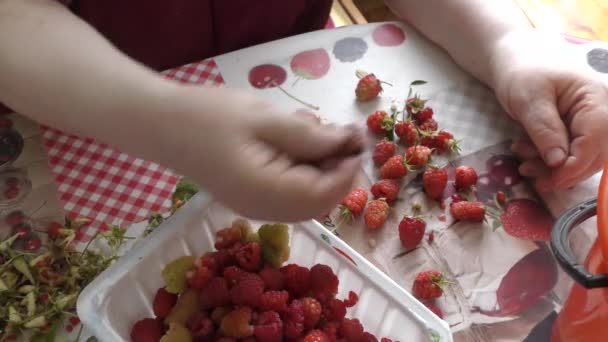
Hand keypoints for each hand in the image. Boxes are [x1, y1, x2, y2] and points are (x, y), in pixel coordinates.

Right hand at [165, 87, 364, 220]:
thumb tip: (347, 144)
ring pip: (307, 199)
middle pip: (319, 202)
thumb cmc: (208, 117)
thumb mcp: (263, 119)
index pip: (324, 195)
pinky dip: (304, 171)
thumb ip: (308, 136)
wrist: (160, 126)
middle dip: (337, 169)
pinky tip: (295, 141)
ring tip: (315, 131)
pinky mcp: (251, 199)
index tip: (357, 139)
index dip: (347, 170)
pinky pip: (290, 194)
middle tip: (340, 131)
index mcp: (266, 193)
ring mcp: (256, 209)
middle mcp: (264, 211)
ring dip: (321, 169)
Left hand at [490, 30, 607, 190]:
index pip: (596, 142)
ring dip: (552, 167)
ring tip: (522, 162)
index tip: (551, 181)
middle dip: (563, 171)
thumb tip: (558, 162)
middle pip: (594, 155)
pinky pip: (569, 152)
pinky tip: (525, 153)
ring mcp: (588, 122)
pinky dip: (548, 159)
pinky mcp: (575, 130)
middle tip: (530, 174)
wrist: (514, 60)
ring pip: (581, 157)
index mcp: (595, 99)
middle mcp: (600, 112)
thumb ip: (545, 130)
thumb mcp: (529, 99)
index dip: (575, 167)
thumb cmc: (523, 72)